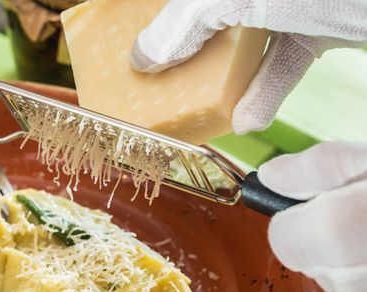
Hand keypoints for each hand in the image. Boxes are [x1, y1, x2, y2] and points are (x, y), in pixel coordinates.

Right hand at [130, 0, 366, 133]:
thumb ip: (185, 22)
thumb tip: (142, 56)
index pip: (179, 2)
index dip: (156, 21)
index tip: (136, 50)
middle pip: (210, 23)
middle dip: (187, 56)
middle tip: (164, 84)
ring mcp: (288, 6)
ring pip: (244, 47)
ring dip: (224, 85)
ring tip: (202, 113)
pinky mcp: (317, 27)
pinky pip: (284, 64)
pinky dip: (265, 94)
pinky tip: (248, 119)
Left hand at [257, 142, 366, 291]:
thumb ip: (316, 168)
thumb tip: (269, 177)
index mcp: (347, 227)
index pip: (284, 242)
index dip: (289, 222)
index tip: (304, 209)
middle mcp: (362, 273)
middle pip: (311, 267)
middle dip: (320, 241)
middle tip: (351, 215)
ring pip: (339, 287)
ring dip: (345, 262)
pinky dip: (364, 276)